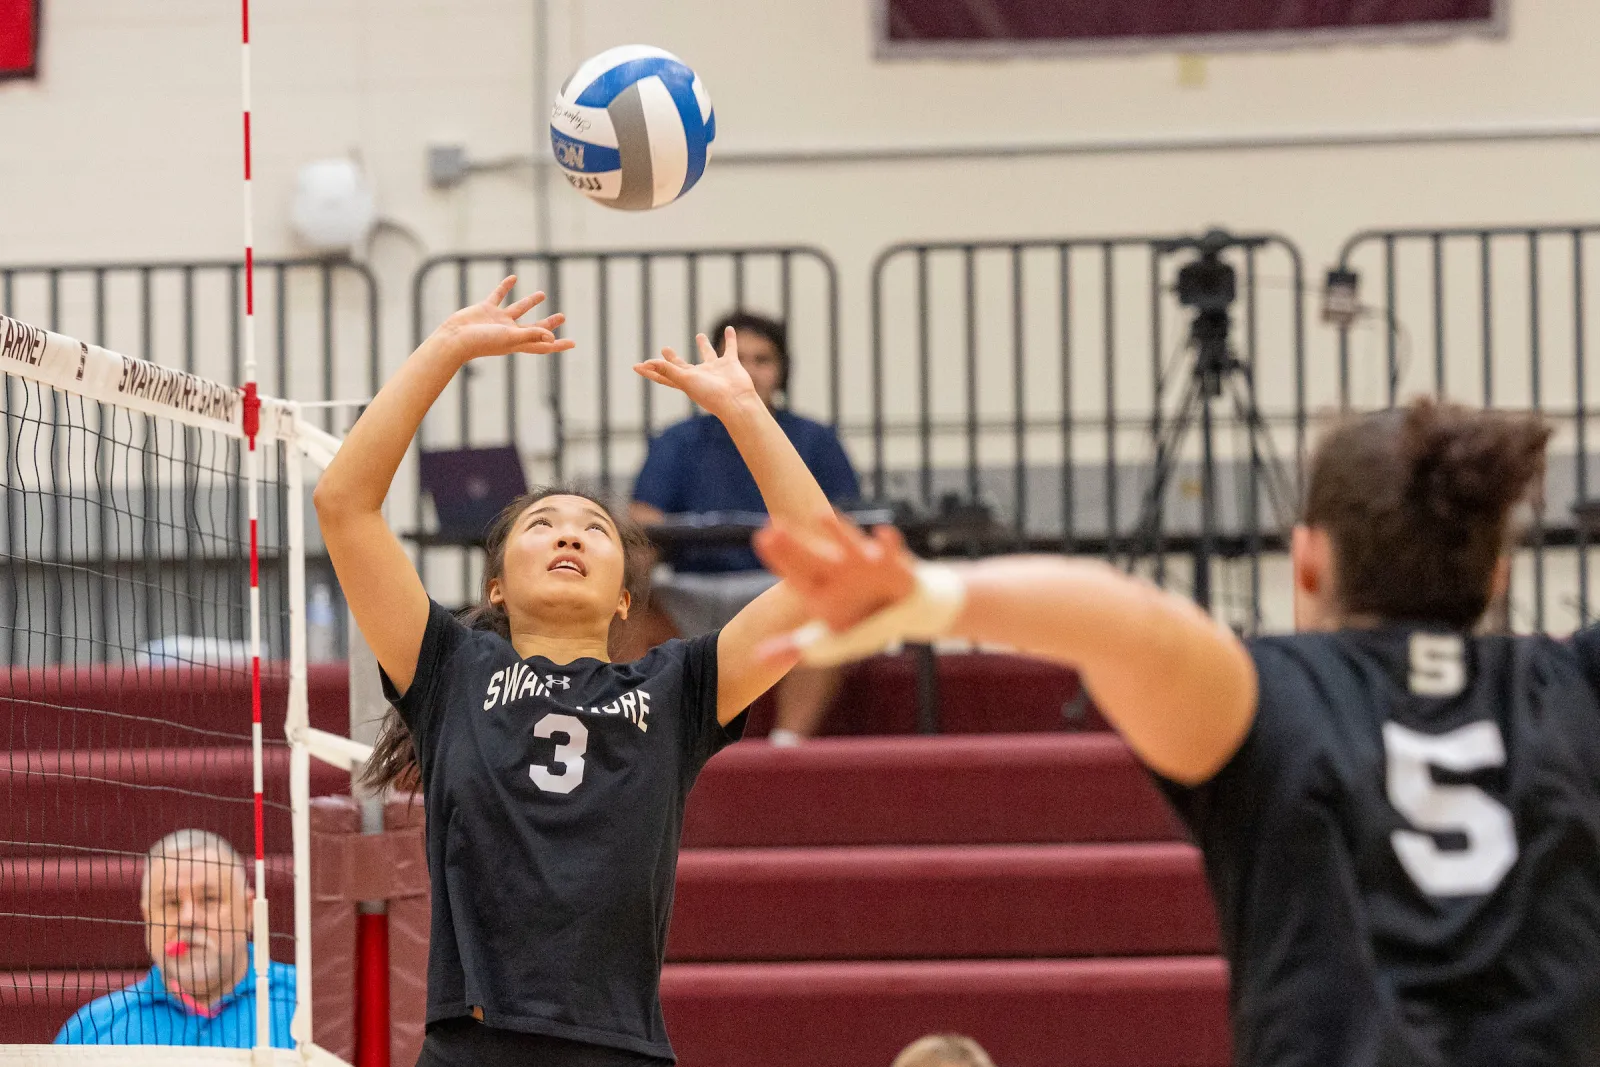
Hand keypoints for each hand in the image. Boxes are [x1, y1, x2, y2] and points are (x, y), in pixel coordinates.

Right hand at [434, 276, 575, 363]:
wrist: (454, 338)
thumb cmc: (482, 342)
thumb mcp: (510, 338)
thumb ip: (531, 335)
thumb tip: (552, 337)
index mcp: (518, 342)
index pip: (542, 344)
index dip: (558, 344)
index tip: (572, 343)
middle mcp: (509, 332)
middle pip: (534, 327)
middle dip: (548, 323)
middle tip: (562, 317)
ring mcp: (497, 320)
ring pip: (518, 309)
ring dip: (531, 302)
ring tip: (543, 294)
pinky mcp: (485, 309)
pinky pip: (499, 295)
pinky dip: (505, 286)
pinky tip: (513, 277)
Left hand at [632, 327, 757, 418]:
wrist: (736, 401)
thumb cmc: (710, 394)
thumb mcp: (685, 380)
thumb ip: (667, 370)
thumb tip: (647, 363)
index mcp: (686, 381)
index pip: (663, 374)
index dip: (650, 370)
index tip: (636, 366)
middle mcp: (700, 375)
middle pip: (682, 365)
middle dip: (673, 358)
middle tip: (665, 348)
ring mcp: (716, 370)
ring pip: (708, 354)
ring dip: (704, 345)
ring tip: (699, 335)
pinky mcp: (731, 364)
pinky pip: (730, 348)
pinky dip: (731, 339)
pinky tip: (729, 328)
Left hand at [751, 521, 918, 659]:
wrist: (905, 609)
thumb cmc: (861, 626)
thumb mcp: (829, 642)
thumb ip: (794, 647)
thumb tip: (755, 659)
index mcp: (821, 591)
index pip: (795, 575)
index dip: (779, 558)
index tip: (761, 538)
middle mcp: (839, 573)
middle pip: (813, 558)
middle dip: (794, 545)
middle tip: (772, 527)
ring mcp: (864, 565)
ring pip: (848, 544)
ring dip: (837, 532)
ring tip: (822, 515)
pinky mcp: (893, 565)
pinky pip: (891, 551)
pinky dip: (888, 543)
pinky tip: (882, 533)